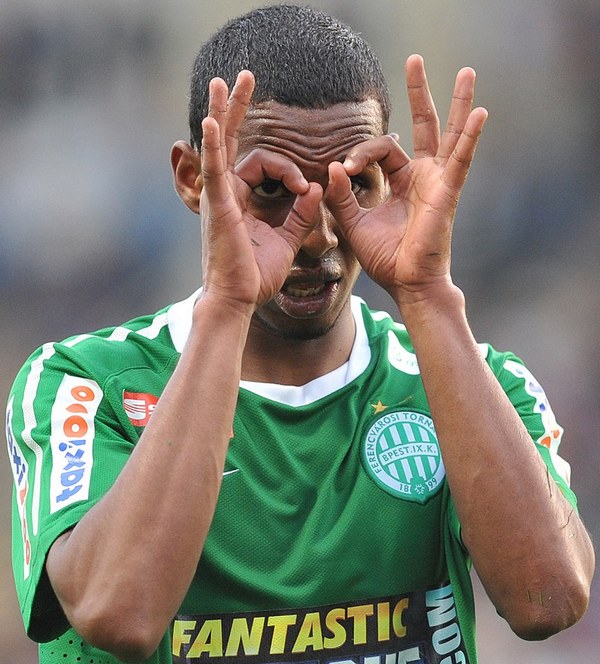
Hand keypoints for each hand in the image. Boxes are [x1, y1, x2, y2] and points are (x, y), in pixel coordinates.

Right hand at [199, 71, 322, 310]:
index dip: (288, 169)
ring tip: (222, 80)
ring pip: (219, 147)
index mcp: (241, 200)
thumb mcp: (287, 240)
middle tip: (242, 76)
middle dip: (236, 108)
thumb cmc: (257, 276)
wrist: (240, 301)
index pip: (261, 165)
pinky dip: (213, 146)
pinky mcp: (218, 208)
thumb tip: (317, 186)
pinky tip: (212, 121)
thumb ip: (302, 213)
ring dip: (222, 112)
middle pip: (230, 141)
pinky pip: (214, 171)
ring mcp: (219, 198)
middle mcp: (226, 193)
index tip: (307, 186)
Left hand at [326, 55, 487, 300]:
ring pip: (449, 135)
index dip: (360, 153)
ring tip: (467, 72)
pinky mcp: (447, 194)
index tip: (343, 172)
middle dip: (419, 94)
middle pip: (422, 126)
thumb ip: (340, 197)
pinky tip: (479, 113)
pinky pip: (460, 161)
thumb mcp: (353, 224)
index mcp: (400, 182)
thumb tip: (329, 166)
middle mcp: (422, 177)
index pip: (381, 149)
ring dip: (457, 103)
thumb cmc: (386, 258)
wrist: (406, 284)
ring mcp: (438, 182)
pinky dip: (470, 138)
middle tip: (415, 60)